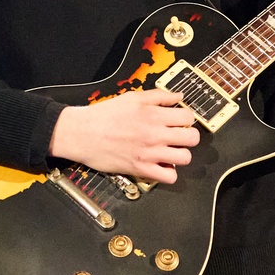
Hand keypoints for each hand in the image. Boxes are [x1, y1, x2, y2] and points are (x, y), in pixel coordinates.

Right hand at [49, 90, 199, 184]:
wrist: (82, 133)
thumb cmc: (104, 115)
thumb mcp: (132, 98)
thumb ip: (158, 96)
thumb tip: (178, 97)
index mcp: (153, 114)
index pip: (188, 117)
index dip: (186, 119)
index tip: (179, 122)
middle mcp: (155, 134)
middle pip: (192, 138)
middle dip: (189, 137)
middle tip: (179, 137)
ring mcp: (149, 153)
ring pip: (184, 158)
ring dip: (181, 155)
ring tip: (171, 152)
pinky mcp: (141, 169)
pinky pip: (168, 177)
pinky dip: (169, 173)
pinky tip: (162, 165)